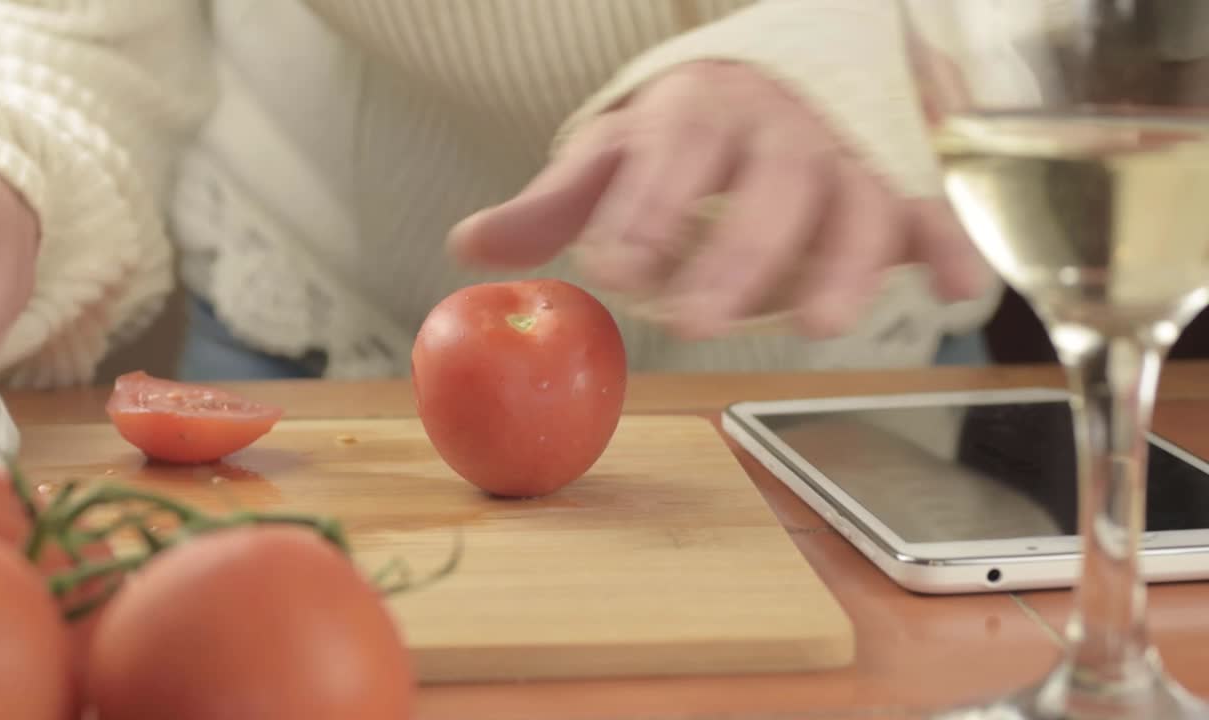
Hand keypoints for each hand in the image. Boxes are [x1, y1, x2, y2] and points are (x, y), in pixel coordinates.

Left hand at [448, 60, 987, 338]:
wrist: (777, 69)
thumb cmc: (684, 128)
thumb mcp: (615, 150)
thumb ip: (554, 202)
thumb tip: (468, 248)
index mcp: (699, 107)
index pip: (674, 149)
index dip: (651, 203)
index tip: (620, 263)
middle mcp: (779, 124)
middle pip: (766, 184)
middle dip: (735, 253)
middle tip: (696, 320)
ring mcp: (845, 151)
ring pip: (857, 201)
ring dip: (847, 262)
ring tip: (824, 323)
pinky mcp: (897, 181)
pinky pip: (931, 209)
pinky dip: (952, 247)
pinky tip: (959, 292)